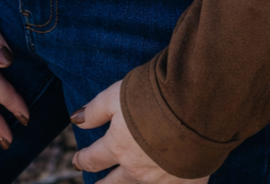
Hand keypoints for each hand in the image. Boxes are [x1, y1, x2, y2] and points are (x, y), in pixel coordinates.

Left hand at [71, 80, 208, 183]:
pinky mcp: (188, 181)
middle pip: (114, 183)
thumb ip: (95, 110)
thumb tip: (75, 120)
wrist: (194, 104)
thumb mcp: (116, 94)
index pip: (93, 159)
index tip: (77, 160)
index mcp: (118, 147)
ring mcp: (162, 179)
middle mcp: (137, 168)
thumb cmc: (153, 95)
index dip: (83, 159)